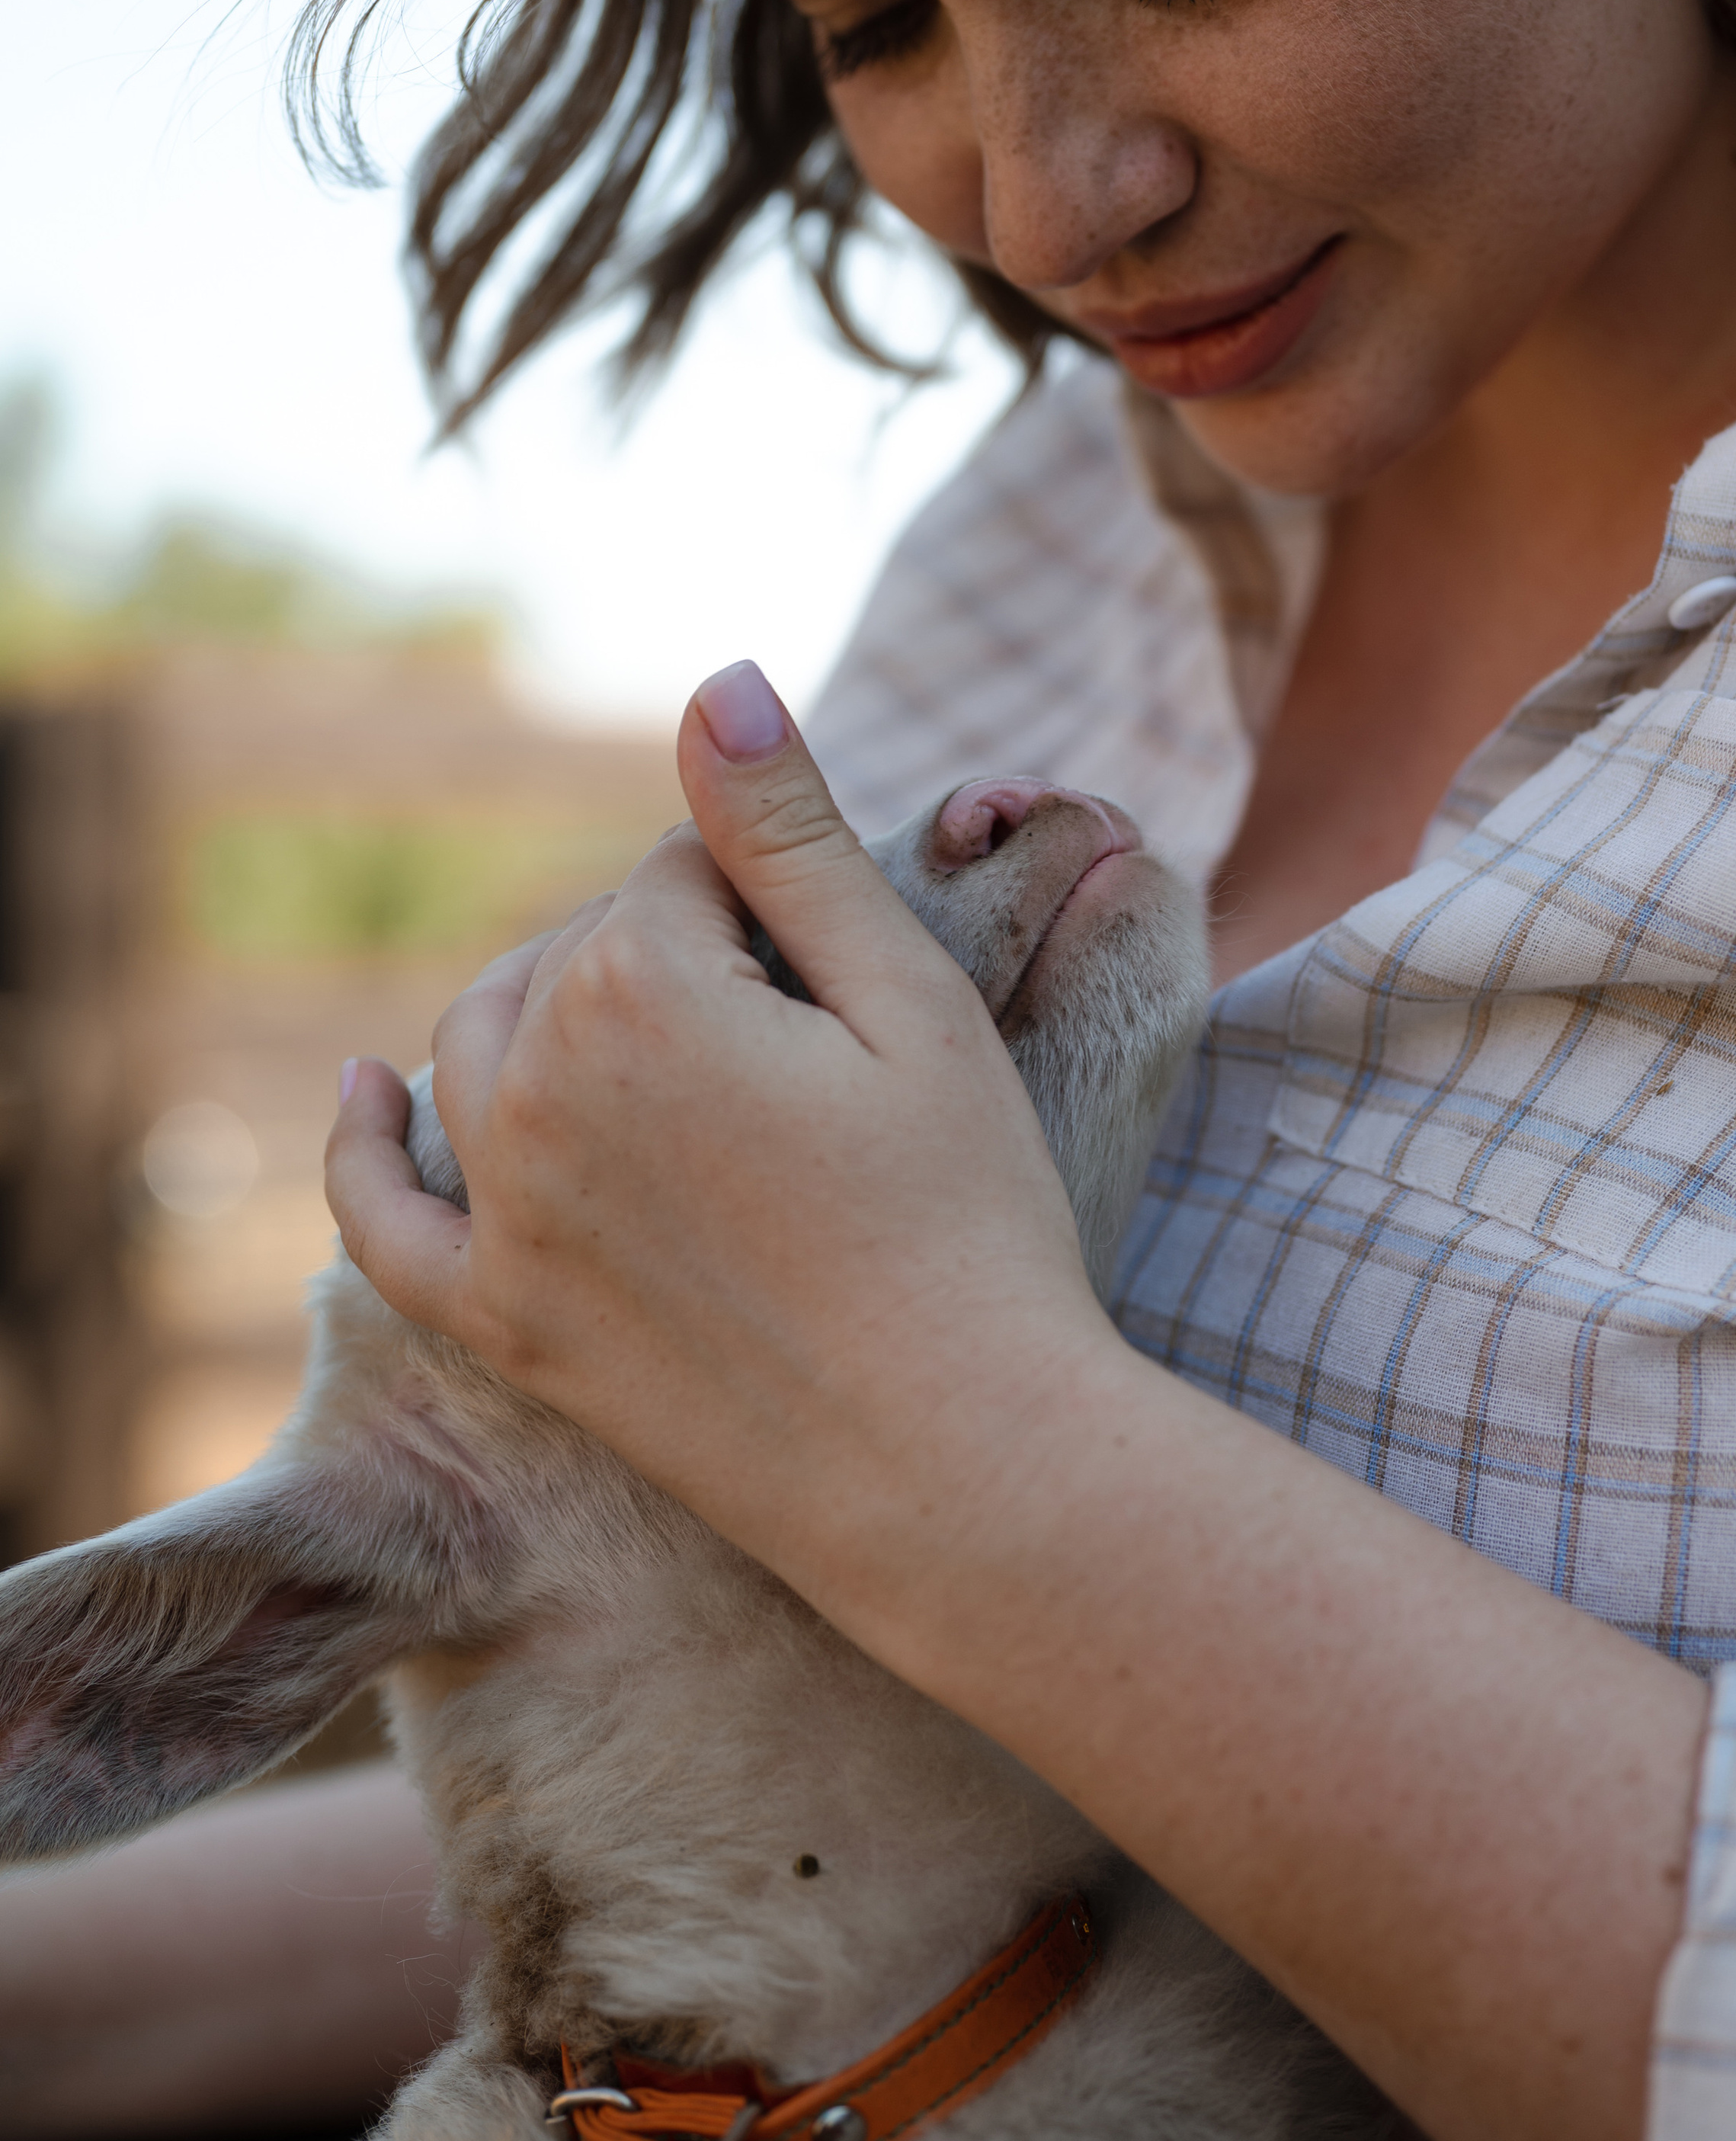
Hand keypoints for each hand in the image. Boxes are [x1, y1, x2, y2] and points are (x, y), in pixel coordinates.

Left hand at [325, 662, 1106, 1610]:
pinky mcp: (504, 1323)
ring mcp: (505, 1214)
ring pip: (482, 1045)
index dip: (778, 910)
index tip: (854, 995)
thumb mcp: (906, 997)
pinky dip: (363, 1142)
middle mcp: (534, 1085)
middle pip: (576, 950)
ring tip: (660, 1036)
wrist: (964, 1461)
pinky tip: (362, 1088)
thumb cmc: (968, 1216)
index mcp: (638, 984)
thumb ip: (789, 835)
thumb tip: (715, 679)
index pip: (679, 873)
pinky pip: (383, 1217)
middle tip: (803, 1045)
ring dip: (553, 1012)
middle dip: (674, 957)